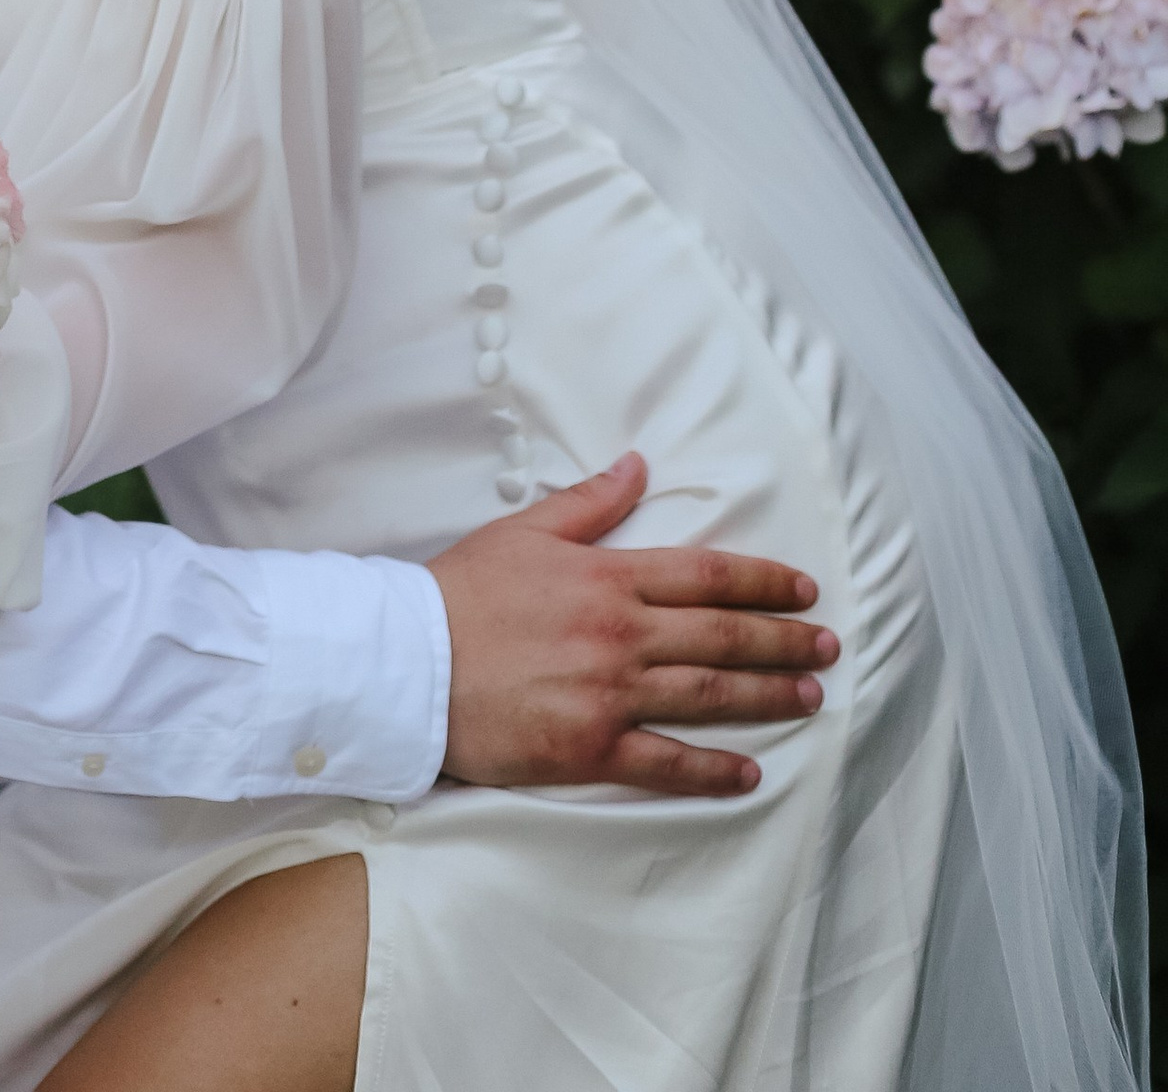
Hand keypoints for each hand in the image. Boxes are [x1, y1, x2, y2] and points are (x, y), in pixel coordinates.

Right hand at [428, 451, 839, 796]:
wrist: (409, 663)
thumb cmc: (462, 592)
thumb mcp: (524, 530)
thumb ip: (589, 502)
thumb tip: (638, 465)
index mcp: (607, 576)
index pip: (706, 574)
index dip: (762, 580)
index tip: (803, 588)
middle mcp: (620, 633)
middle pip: (722, 635)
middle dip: (783, 639)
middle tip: (828, 644)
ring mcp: (609, 694)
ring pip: (707, 696)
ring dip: (767, 696)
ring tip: (810, 696)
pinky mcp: (590, 748)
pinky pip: (666, 763)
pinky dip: (713, 769)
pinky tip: (749, 771)